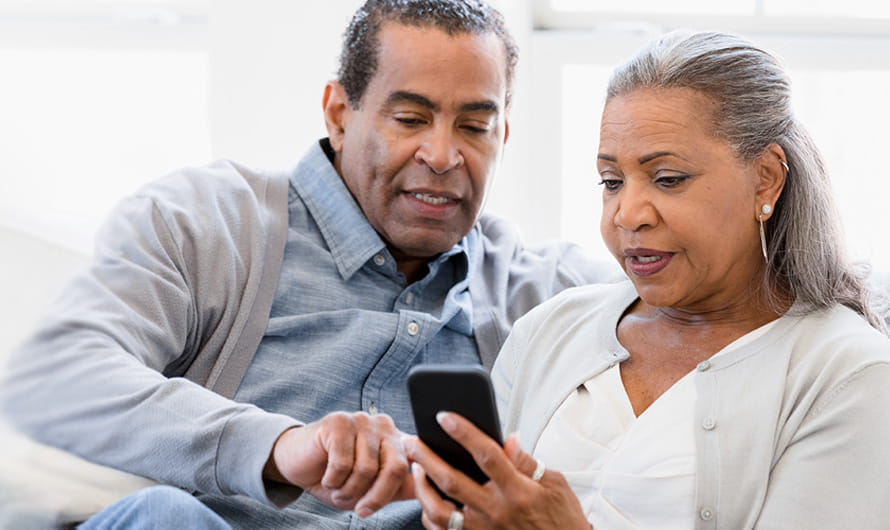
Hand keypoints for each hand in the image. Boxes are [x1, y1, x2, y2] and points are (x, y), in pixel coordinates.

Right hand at [265, 411, 414, 517]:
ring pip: (367, 469)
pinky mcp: (338, 421)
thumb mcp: (371, 488)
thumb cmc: (336, 476)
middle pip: (394, 468)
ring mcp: (361, 420)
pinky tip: (326, 478)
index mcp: (396, 439)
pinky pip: (343, 463)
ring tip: (337, 490)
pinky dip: (333, 480)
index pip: (413, 467)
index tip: (376, 509)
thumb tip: (430, 497)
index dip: (401, 492)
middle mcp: (383, 425)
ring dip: (348, 491)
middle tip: (359, 510)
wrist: (295, 462)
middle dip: (376, 497)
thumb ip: (399, 487)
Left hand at [405, 412, 589, 528]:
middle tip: (411, 440)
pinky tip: (426, 500)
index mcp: (519, 491)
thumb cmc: (563, 520)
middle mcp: (497, 512)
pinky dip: (430, 516)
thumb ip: (527, 462)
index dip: (464, 433)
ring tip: (415, 468)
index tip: (444, 417)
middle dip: (427, 458)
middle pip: (453, 481)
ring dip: (422, 488)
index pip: (486, 455)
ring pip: (440, 511)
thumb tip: (508, 438)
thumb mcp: (555, 485)